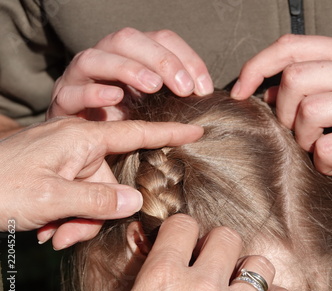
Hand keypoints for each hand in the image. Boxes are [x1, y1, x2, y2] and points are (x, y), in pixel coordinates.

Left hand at [0, 117, 202, 247]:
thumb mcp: (51, 198)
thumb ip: (97, 200)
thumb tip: (135, 201)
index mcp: (82, 138)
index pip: (136, 133)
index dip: (169, 133)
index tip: (196, 130)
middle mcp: (77, 144)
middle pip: (111, 180)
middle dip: (98, 211)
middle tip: (71, 235)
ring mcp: (64, 157)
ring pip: (93, 193)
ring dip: (78, 219)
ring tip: (53, 235)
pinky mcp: (53, 169)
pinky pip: (75, 194)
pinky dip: (67, 215)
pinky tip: (46, 230)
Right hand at [48, 28, 213, 119]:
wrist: (87, 149)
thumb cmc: (129, 125)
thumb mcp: (158, 107)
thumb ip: (176, 96)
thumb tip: (206, 96)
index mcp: (131, 55)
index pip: (161, 39)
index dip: (186, 58)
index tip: (204, 89)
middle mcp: (104, 58)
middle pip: (128, 39)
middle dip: (160, 59)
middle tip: (184, 89)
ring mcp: (79, 78)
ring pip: (96, 58)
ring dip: (127, 68)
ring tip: (153, 86)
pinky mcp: (63, 102)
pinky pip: (71, 91)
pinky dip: (93, 92)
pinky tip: (115, 97)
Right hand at [92, 214, 294, 290]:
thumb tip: (141, 289)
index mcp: (164, 279)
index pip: (182, 226)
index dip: (181, 229)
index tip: (182, 240)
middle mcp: (204, 288)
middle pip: (227, 237)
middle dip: (219, 245)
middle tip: (212, 260)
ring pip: (260, 266)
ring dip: (251, 271)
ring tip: (241, 282)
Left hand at [231, 34, 331, 200]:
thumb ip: (318, 83)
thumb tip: (269, 90)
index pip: (292, 45)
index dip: (256, 66)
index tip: (241, 91)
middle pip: (294, 79)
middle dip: (283, 112)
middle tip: (299, 132)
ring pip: (309, 112)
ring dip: (303, 139)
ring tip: (321, 150)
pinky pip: (328, 148)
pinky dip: (323, 164)